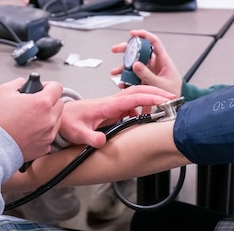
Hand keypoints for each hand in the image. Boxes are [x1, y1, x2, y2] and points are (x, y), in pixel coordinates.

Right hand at [0, 78, 64, 162]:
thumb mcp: (4, 90)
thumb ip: (19, 82)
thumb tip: (25, 83)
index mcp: (42, 102)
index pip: (57, 87)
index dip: (49, 86)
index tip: (43, 89)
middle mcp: (49, 118)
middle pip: (59, 103)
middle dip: (50, 102)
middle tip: (35, 104)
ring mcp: (49, 134)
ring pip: (57, 120)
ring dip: (49, 117)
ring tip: (32, 119)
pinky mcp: (46, 147)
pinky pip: (50, 135)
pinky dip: (44, 132)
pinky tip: (30, 131)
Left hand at [59, 86, 175, 147]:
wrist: (60, 116)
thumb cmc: (67, 121)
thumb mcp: (77, 132)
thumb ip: (90, 137)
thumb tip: (102, 141)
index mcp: (107, 105)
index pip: (132, 98)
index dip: (150, 98)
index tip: (164, 100)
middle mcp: (112, 102)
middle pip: (138, 92)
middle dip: (157, 92)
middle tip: (173, 98)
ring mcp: (113, 105)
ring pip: (137, 97)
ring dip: (152, 98)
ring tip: (166, 106)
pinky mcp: (113, 110)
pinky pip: (132, 106)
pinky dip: (143, 107)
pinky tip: (149, 116)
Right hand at [110, 30, 182, 95]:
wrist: (176, 104)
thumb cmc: (174, 92)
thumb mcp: (160, 84)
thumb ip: (147, 75)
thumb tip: (135, 64)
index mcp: (163, 60)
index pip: (154, 42)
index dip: (144, 35)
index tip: (133, 34)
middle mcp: (155, 63)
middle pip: (140, 51)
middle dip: (127, 49)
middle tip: (116, 49)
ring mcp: (149, 70)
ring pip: (135, 63)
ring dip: (124, 67)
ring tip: (115, 71)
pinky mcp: (145, 78)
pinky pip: (134, 75)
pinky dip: (127, 78)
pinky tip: (122, 82)